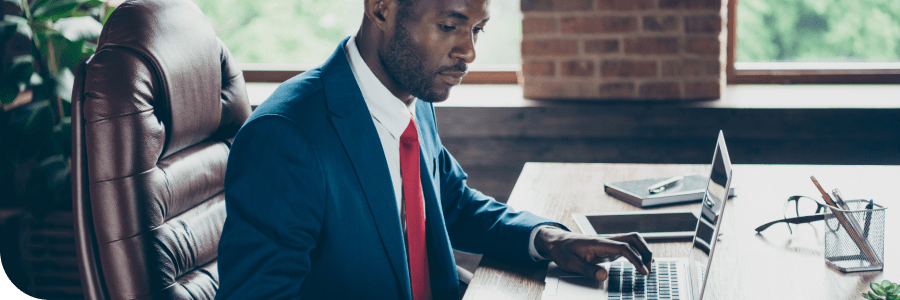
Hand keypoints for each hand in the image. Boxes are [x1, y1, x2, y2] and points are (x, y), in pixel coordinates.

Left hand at [535, 227, 652, 281]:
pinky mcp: (609, 247)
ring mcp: (609, 242)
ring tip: (648, 268)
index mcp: (599, 243)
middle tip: (649, 270)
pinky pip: (628, 247)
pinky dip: (638, 253)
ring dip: (643, 251)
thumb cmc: (563, 251)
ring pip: (633, 240)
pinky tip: (643, 263)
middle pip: (634, 238)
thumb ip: (588, 270)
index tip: (643, 272)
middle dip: (645, 252)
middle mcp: (607, 240)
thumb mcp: (571, 263)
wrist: (556, 241)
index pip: (624, 247)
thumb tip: (604, 276)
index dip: (636, 260)